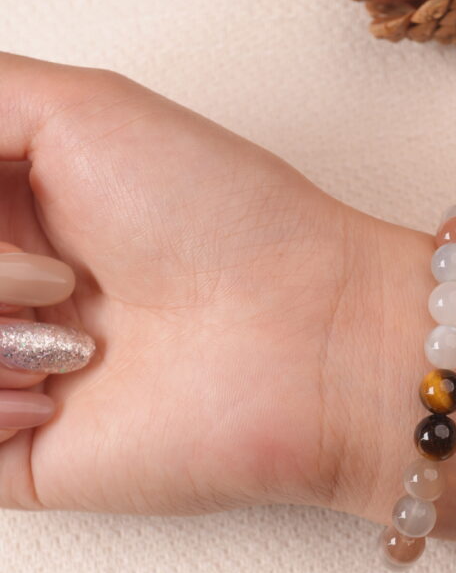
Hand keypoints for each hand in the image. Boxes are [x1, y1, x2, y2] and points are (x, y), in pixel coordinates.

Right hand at [0, 54, 455, 543]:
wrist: (308, 337)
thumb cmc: (222, 218)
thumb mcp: (82, 113)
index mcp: (21, 217)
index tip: (6, 201)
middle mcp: (13, 296)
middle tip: (66, 278)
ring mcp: (14, 376)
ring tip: (81, 342)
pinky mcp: (20, 459)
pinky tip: (61, 399)